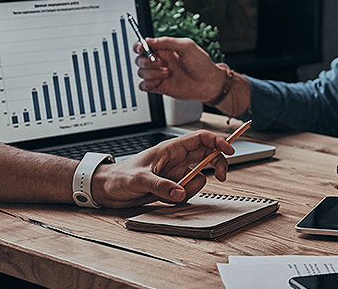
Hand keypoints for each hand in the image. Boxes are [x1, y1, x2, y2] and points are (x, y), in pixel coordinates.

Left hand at [91, 130, 232, 207]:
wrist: (107, 190)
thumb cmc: (119, 176)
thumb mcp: (139, 179)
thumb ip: (161, 186)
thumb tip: (179, 192)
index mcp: (170, 149)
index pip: (200, 138)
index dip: (218, 141)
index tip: (229, 150)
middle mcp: (176, 159)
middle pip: (207, 155)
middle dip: (217, 164)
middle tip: (221, 175)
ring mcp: (175, 173)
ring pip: (199, 177)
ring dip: (192, 187)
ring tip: (174, 193)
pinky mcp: (172, 187)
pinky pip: (187, 191)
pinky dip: (182, 197)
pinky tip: (165, 198)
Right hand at [134, 37, 226, 102]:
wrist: (209, 83)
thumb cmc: (202, 64)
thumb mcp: (187, 46)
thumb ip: (167, 42)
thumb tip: (150, 40)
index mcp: (165, 49)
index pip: (144, 45)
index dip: (139, 46)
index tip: (142, 48)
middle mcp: (160, 61)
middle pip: (140, 59)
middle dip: (147, 61)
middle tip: (160, 62)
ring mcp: (159, 75)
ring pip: (141, 72)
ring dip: (151, 73)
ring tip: (167, 73)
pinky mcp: (160, 87)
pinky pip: (144, 86)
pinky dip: (148, 84)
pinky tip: (159, 81)